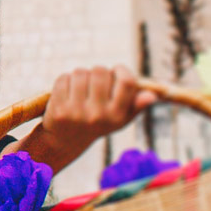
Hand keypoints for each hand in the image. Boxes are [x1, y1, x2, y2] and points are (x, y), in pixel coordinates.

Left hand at [16, 66, 156, 171]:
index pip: (126, 82)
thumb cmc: (99, 122)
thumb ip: (137, 104)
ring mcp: (76, 113)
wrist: (66, 140)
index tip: (116, 71)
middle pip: (101, 71)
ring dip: (81, 76)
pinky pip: (63, 78)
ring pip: (80, 72)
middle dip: (98, 72)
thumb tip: (152, 95)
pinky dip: (65, 81)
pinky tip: (68, 93)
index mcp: (117, 116)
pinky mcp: (58, 109)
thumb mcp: (120, 117)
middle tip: (96, 82)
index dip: (121, 70)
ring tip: (82, 88)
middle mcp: (98, 115)